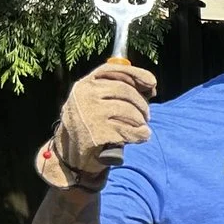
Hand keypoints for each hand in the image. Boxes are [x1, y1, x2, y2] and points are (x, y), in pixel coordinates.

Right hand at [42, 62, 156, 188]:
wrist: (71, 153)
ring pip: (129, 110)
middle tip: (147, 114)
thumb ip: (117, 91)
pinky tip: (142, 136)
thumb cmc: (92, 124)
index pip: (112, 70)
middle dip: (142, 103)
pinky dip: (141, 134)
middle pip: (125, 90)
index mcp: (85, 84)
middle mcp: (84, 95)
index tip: (152, 83)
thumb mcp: (97, 102)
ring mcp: (90, 113)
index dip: (136, 73)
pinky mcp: (97, 133)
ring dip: (141, 120)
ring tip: (141, 126)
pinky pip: (129, 130)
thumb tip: (151, 88)